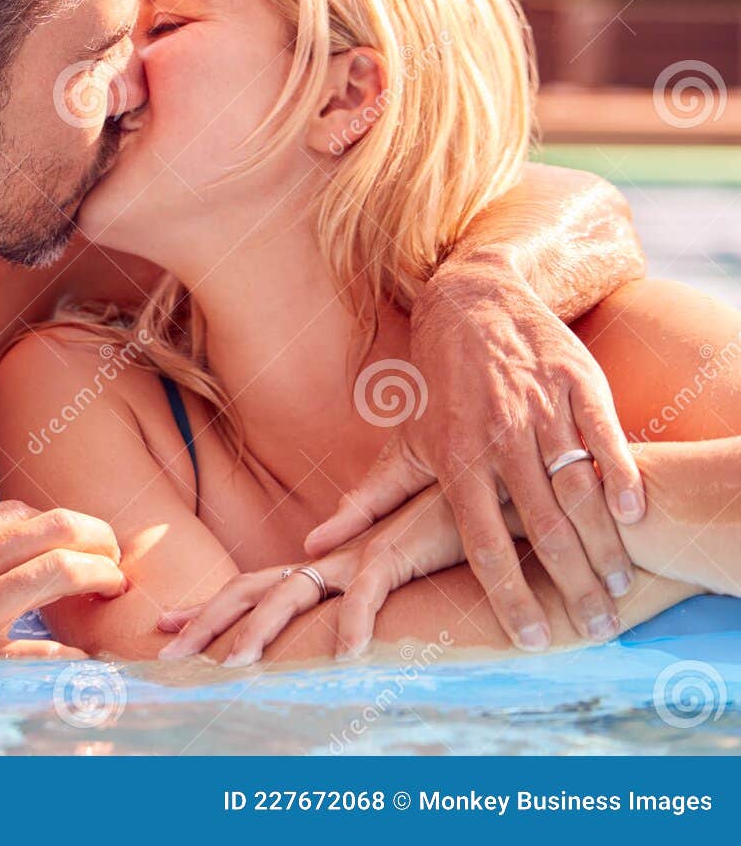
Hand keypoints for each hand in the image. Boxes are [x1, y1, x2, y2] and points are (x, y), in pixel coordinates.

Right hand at [0, 501, 126, 663]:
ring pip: (59, 574)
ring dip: (100, 575)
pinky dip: (76, 655)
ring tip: (114, 585)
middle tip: (115, 553)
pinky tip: (92, 657)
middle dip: (98, 535)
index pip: (23, 511)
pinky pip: (42, 652)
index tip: (74, 540)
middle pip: (54, 528)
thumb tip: (10, 529)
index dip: (59, 524)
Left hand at [158, 488, 464, 663]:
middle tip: (166, 656)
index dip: (209, 606)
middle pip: (251, 591)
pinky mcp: (397, 554)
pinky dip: (355, 626)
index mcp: (324, 562)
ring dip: (260, 634)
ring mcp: (357, 555)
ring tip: (231, 670)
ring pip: (293, 596)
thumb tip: (332, 614)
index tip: (167, 624)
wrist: (481, 487)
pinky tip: (347, 660)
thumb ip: (360, 591)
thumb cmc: (442, 527)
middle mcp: (328, 557)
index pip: (251, 586)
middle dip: (205, 623)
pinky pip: (368, 596)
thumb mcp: (393, 568)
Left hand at [306, 264, 640, 650]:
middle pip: (537, 524)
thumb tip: (312, 548)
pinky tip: (630, 513)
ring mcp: (540, 407)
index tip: (531, 640)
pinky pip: (603, 436)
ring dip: (602, 542)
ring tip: (618, 589)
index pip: (480, 541)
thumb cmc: (437, 389)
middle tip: (595, 629)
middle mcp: (497, 436)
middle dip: (570, 583)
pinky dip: (617, 475)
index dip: (507, 594)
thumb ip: (367, 501)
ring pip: (575, 485)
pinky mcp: (577, 381)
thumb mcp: (403, 444)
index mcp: (455, 459)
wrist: (471, 302)